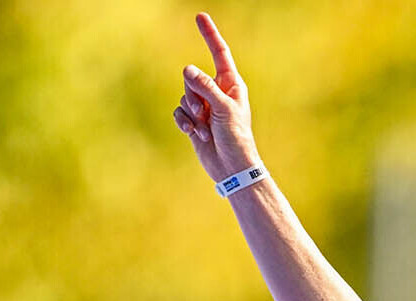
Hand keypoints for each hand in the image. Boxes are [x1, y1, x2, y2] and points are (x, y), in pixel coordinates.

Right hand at [173, 12, 260, 182]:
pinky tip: (196, 135)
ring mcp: (205, 106)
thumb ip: (205, 87)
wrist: (232, 168)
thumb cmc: (236, 138)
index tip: (200, 16)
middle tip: (206, 113)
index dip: (210, 35)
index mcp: (232, 85)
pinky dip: (185, 123)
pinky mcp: (194, 121)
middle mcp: (217, 92)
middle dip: (193, 94)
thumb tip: (187, 68)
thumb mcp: (223, 109)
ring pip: (183, 96)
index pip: (219, 54)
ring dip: (191, 113)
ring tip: (206, 129)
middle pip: (192, 78)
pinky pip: (179, 113)